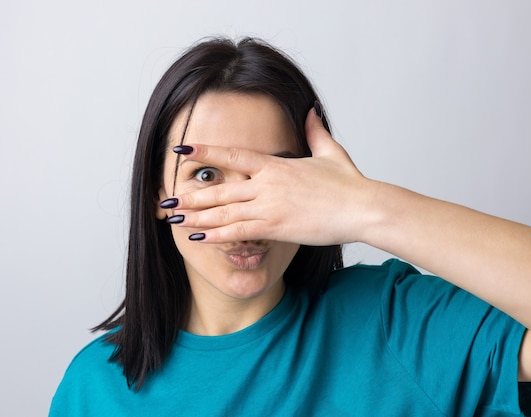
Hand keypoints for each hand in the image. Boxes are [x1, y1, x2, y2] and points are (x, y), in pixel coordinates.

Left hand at [166, 108, 380, 245]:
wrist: (363, 208)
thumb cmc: (349, 183)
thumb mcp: (331, 152)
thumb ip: (314, 131)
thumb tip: (310, 110)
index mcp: (276, 165)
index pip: (233, 155)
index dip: (205, 152)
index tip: (182, 150)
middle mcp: (267, 185)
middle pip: (221, 189)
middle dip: (192, 195)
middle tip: (167, 199)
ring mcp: (270, 207)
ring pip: (224, 212)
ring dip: (196, 217)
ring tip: (173, 219)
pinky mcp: (276, 228)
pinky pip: (239, 232)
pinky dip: (216, 236)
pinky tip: (197, 238)